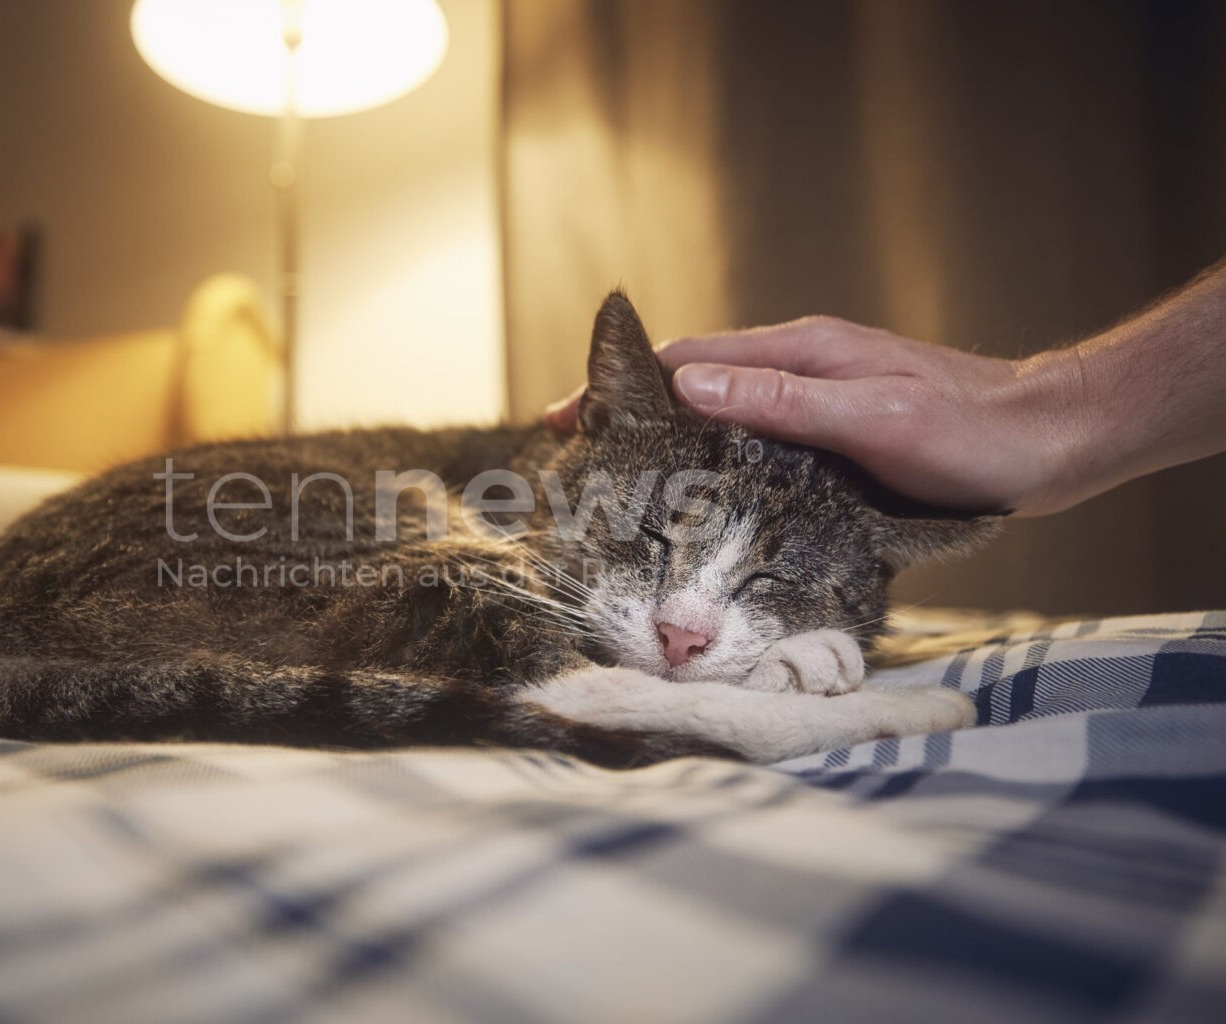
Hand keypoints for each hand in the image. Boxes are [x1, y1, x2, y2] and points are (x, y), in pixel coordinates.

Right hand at [546, 315, 1087, 515]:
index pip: (687, 361)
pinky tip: (704, 503)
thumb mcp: (872, 416)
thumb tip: (688, 390)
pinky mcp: (834, 439)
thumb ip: (782, 401)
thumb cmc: (968, 431)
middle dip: (632, 418)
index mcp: (799, 351)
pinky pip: (755, 446)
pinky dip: (714, 466)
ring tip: (622, 487)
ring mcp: (816, 403)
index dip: (623, 388)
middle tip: (580, 462)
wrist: (1050, 442)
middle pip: (694, 386)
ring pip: (722, 418)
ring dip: (669, 444)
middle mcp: (800, 370)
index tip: (566, 418)